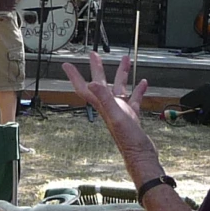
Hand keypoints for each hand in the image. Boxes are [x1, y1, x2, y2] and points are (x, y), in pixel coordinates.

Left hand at [63, 50, 156, 177]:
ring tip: (126, 60)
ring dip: (121, 74)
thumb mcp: (116, 115)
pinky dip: (138, 90)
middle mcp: (109, 107)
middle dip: (97, 68)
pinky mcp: (131, 116)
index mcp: (103, 106)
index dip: (75, 76)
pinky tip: (142, 83)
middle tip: (94, 55)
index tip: (67, 65)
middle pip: (100, 84)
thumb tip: (91, 83)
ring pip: (119, 88)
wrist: (141, 155)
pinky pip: (134, 99)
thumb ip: (104, 99)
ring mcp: (121, 111)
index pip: (85, 88)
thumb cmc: (128, 140)